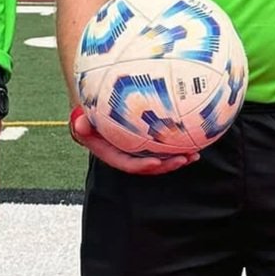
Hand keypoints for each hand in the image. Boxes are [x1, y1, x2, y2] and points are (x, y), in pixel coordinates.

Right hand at [70, 106, 197, 175]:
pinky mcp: (147, 142)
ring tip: (194, 155)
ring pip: (159, 158)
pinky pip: (163, 146)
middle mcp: (127, 155)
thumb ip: (81, 123)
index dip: (142, 166)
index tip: (156, 163)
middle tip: (184, 159)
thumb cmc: (89, 112)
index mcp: (111, 153)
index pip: (127, 164)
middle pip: (148, 165)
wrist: (95, 109)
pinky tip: (194, 141)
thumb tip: (80, 125)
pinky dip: (177, 145)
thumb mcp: (82, 118)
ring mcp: (138, 149)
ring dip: (177, 159)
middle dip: (167, 165)